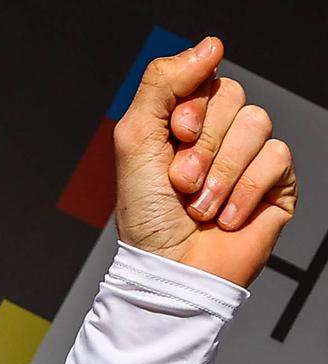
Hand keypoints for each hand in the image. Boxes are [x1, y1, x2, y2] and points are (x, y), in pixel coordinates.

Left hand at [112, 36, 298, 286]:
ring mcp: (249, 157)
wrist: (171, 271)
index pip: (206, 78)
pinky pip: (276, 157)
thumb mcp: (135, 140)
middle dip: (202, 144)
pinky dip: (244, 190)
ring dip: (221, 172)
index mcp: (185, 121)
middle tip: (181, 181)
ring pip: (257, 123)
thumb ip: (161, 84)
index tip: (176, 137)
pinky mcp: (276, 182)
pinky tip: (225, 216)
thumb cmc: (147, 217)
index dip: (192, 106)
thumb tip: (211, 45)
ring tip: (199, 205)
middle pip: (233, 96)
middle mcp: (219, 135)